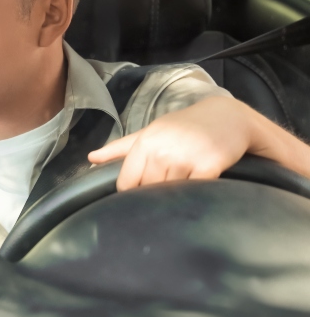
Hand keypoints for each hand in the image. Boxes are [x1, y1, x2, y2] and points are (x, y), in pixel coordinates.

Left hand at [88, 97, 254, 190]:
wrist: (226, 117)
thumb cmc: (183, 127)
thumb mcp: (149, 132)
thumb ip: (119, 148)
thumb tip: (90, 158)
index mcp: (144, 144)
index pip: (127, 183)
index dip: (131, 194)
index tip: (139, 197)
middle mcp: (161, 151)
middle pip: (147, 191)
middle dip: (153, 198)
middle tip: (162, 199)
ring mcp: (185, 159)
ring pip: (170, 194)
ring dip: (174, 199)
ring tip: (180, 195)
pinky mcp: (209, 167)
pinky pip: (195, 192)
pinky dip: (195, 196)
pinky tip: (197, 193)